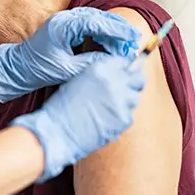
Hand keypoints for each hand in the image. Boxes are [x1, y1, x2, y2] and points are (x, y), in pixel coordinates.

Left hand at [0, 7, 140, 102]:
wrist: (17, 68)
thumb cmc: (37, 69)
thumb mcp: (67, 70)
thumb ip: (91, 63)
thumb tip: (114, 61)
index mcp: (63, 26)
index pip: (96, 22)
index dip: (117, 30)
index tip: (132, 38)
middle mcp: (65, 19)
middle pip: (99, 18)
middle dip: (118, 29)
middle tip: (135, 41)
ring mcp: (65, 21)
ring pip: (96, 20)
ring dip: (112, 31)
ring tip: (127, 44)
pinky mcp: (66, 27)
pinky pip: (90, 26)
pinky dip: (103, 33)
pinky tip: (112, 44)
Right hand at [10, 54, 145, 181]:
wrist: (57, 132)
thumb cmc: (62, 108)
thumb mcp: (79, 80)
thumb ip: (100, 75)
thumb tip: (116, 75)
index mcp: (101, 68)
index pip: (124, 62)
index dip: (124, 69)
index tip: (123, 75)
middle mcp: (115, 81)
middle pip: (138, 78)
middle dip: (133, 84)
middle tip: (124, 91)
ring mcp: (122, 101)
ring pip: (135, 98)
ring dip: (126, 102)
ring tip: (109, 109)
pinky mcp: (124, 119)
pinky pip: (129, 116)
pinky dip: (120, 119)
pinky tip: (105, 121)